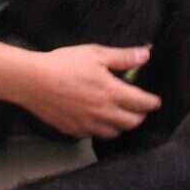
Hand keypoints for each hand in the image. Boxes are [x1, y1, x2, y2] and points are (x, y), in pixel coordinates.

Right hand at [14, 44, 159, 138]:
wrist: (33, 81)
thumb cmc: (64, 64)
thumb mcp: (95, 54)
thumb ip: (123, 57)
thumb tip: (145, 55)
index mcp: (112, 93)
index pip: (141, 103)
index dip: (151, 103)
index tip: (156, 102)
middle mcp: (103, 114)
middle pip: (131, 123)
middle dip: (140, 116)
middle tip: (140, 109)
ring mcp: (88, 125)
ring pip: (114, 133)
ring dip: (121, 125)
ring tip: (121, 116)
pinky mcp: (73, 131)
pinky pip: (94, 135)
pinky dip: (101, 129)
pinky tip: (97, 120)